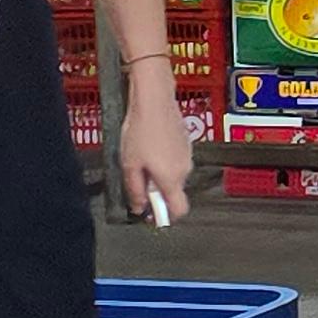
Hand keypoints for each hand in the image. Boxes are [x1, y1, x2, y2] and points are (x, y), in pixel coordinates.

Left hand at [118, 83, 193, 228]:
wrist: (154, 101)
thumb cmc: (141, 130)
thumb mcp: (130, 165)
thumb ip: (135, 190)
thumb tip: (139, 206)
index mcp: (171, 179)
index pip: (179, 209)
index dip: (166, 216)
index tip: (152, 214)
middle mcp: (184, 169)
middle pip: (174, 191)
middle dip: (157, 191)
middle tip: (138, 180)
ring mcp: (187, 155)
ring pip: (174, 175)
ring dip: (159, 174)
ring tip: (141, 158)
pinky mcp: (186, 143)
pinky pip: (176, 160)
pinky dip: (164, 160)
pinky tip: (149, 146)